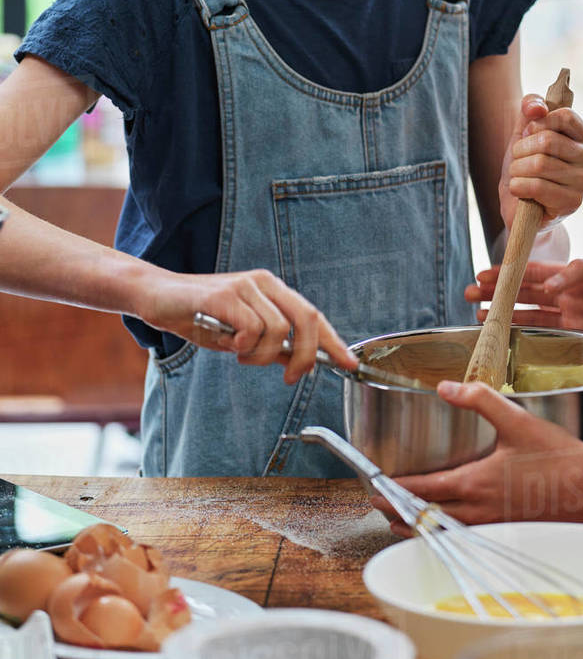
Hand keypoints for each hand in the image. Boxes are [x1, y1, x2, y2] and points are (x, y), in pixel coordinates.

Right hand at [139, 268, 356, 384]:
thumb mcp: (239, 336)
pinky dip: (243, 345)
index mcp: (272, 290)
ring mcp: (245, 286)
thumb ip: (269, 345)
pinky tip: (229, 344)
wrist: (157, 295)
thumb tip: (298, 361)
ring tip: (240, 354)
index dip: (334, 342)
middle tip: (290, 376)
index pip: (313, 315)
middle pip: (306, 320)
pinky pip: (251, 328)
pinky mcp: (224, 295)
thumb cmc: (198, 316)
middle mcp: (264, 283)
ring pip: (278, 330)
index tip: (350, 364)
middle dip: (306, 355)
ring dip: (261, 355)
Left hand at [371, 380, 582, 529]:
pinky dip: (443, 533)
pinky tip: (443, 525)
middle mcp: (477, 511)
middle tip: (377, 504)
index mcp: (475, 483)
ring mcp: (491, 526)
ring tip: (399, 519)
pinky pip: (463, 537)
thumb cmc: (558, 457)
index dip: (394, 487)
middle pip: (424, 517)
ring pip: (441, 532)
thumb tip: (445, 387)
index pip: (422, 489)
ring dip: (416, 526)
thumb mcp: (516, 420)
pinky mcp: (504, 532)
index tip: (374, 483)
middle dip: (396, 511)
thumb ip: (478, 399)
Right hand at [466, 256, 582, 365]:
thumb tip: (550, 283)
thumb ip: (582, 270)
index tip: (483, 273)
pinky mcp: (580, 340)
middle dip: (496, 292)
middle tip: (468, 293)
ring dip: (503, 314)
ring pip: (530, 315)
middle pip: (525, 293)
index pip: (535, 272)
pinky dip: (523, 335)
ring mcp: (573, 319)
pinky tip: (506, 335)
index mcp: (577, 273)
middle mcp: (570, 295)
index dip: (509, 272)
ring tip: (477, 314)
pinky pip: (545, 336)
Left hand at [499, 95, 582, 229]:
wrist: (520, 204)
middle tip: (517, 159)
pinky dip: (519, 186)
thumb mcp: (525, 130)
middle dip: (522, 149)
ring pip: (540, 164)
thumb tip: (537, 108)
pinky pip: (538, 187)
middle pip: (548, 141)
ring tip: (517, 174)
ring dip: (517, 169)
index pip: (564, 116)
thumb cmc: (526, 164)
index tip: (528, 134)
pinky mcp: (573, 203)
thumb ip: (531, 106)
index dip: (537, 124)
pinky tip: (518, 189)